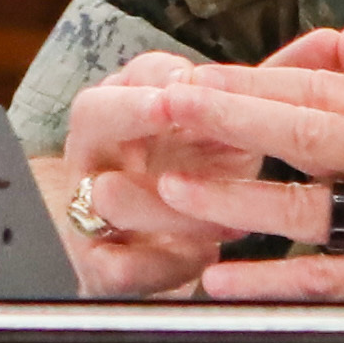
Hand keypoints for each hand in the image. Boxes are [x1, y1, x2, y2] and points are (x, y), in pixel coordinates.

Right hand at [45, 54, 222, 297]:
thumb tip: (256, 81)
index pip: (133, 75)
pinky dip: (172, 262)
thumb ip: (228, 112)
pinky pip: (125, 265)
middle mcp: (96, 153)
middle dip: (131, 110)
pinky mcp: (99, 267)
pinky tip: (205, 256)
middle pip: (92, 114)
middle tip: (169, 110)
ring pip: (111, 195)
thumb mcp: (216, 142)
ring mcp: (87, 207)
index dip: (157, 76)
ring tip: (231, 221)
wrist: (162, 256)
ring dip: (177, 208)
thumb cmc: (193, 182)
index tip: (187, 78)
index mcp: (132, 114)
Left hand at [63, 26, 343, 305]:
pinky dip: (274, 279)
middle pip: (310, 134)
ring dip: (240, 199)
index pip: (323, 92)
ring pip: (315, 208)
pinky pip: (332, 280)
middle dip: (233, 116)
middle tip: (168, 105)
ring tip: (175, 189)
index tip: (194, 77)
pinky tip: (223, 279)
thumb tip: (339, 39)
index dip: (254, 81)